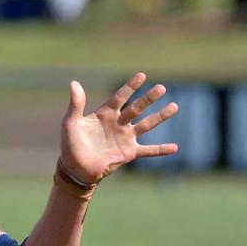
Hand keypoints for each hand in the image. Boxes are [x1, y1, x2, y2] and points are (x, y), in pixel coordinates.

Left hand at [60, 72, 178, 183]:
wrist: (76, 169)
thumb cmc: (71, 145)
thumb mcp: (71, 123)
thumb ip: (76, 104)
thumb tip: (74, 82)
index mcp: (105, 114)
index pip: (120, 96)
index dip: (130, 86)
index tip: (142, 75)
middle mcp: (118, 123)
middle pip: (137, 108)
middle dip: (149, 98)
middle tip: (161, 88)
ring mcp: (125, 138)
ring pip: (147, 124)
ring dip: (160, 116)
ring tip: (174, 106)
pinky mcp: (129, 153)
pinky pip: (148, 150)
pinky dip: (161, 149)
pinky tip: (175, 147)